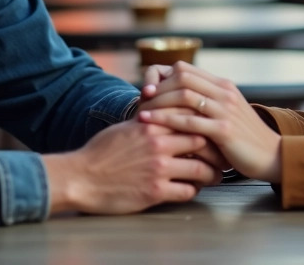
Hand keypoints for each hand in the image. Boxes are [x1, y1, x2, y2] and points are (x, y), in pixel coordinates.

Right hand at [41, 119, 220, 215]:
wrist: (81, 177)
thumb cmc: (101, 152)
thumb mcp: (125, 127)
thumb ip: (148, 120)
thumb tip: (165, 112)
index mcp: (151, 124)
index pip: (191, 119)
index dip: (207, 126)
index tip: (215, 131)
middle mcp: (158, 143)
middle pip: (202, 142)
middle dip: (216, 150)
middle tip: (223, 155)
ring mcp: (158, 168)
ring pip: (200, 169)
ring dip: (212, 174)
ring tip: (216, 176)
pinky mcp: (155, 191)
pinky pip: (187, 191)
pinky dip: (194, 191)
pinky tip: (194, 189)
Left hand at [138, 62, 281, 182]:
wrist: (271, 156)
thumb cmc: (243, 138)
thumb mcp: (226, 113)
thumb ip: (207, 102)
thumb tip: (177, 98)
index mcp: (223, 85)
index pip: (185, 69)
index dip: (162, 76)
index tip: (148, 89)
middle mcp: (224, 93)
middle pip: (182, 78)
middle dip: (158, 88)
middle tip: (141, 100)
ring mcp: (225, 110)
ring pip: (184, 96)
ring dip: (158, 103)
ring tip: (141, 112)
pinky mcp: (224, 130)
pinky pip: (190, 121)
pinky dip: (166, 121)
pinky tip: (151, 124)